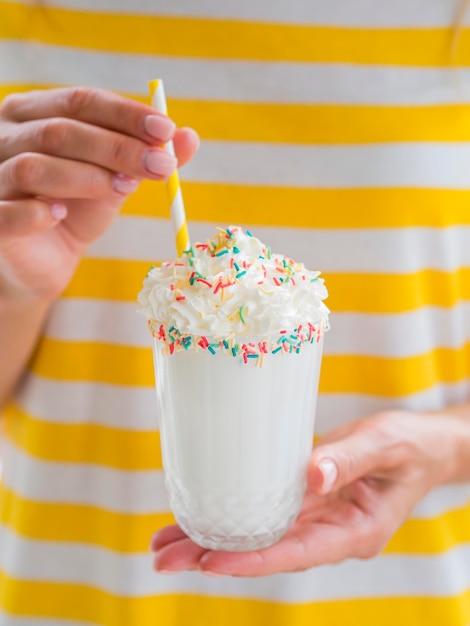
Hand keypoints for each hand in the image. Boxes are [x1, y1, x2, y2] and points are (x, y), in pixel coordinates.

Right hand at [0, 87, 198, 300]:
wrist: (43, 260)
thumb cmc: (76, 209)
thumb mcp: (115, 179)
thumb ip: (146, 157)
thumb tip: (189, 137)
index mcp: (35, 114)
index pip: (81, 102)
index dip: (125, 114)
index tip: (166, 130)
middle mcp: (6, 137)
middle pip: (61, 130)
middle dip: (118, 147)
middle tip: (161, 165)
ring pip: (35, 166)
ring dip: (87, 176)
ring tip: (123, 189)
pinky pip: (7, 212)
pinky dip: (37, 212)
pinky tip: (62, 215)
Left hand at [150, 410, 461, 576]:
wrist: (423, 446)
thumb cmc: (410, 446)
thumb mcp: (385, 444)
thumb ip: (349, 459)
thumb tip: (310, 476)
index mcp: (356, 530)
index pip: (297, 553)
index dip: (252, 560)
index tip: (208, 563)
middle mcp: (331, 531)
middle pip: (268, 550)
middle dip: (215, 556)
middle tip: (164, 558)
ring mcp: (318, 517)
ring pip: (260, 534)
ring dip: (213, 538)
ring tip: (165, 542)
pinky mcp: (309, 499)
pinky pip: (267, 512)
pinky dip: (234, 514)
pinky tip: (200, 516)